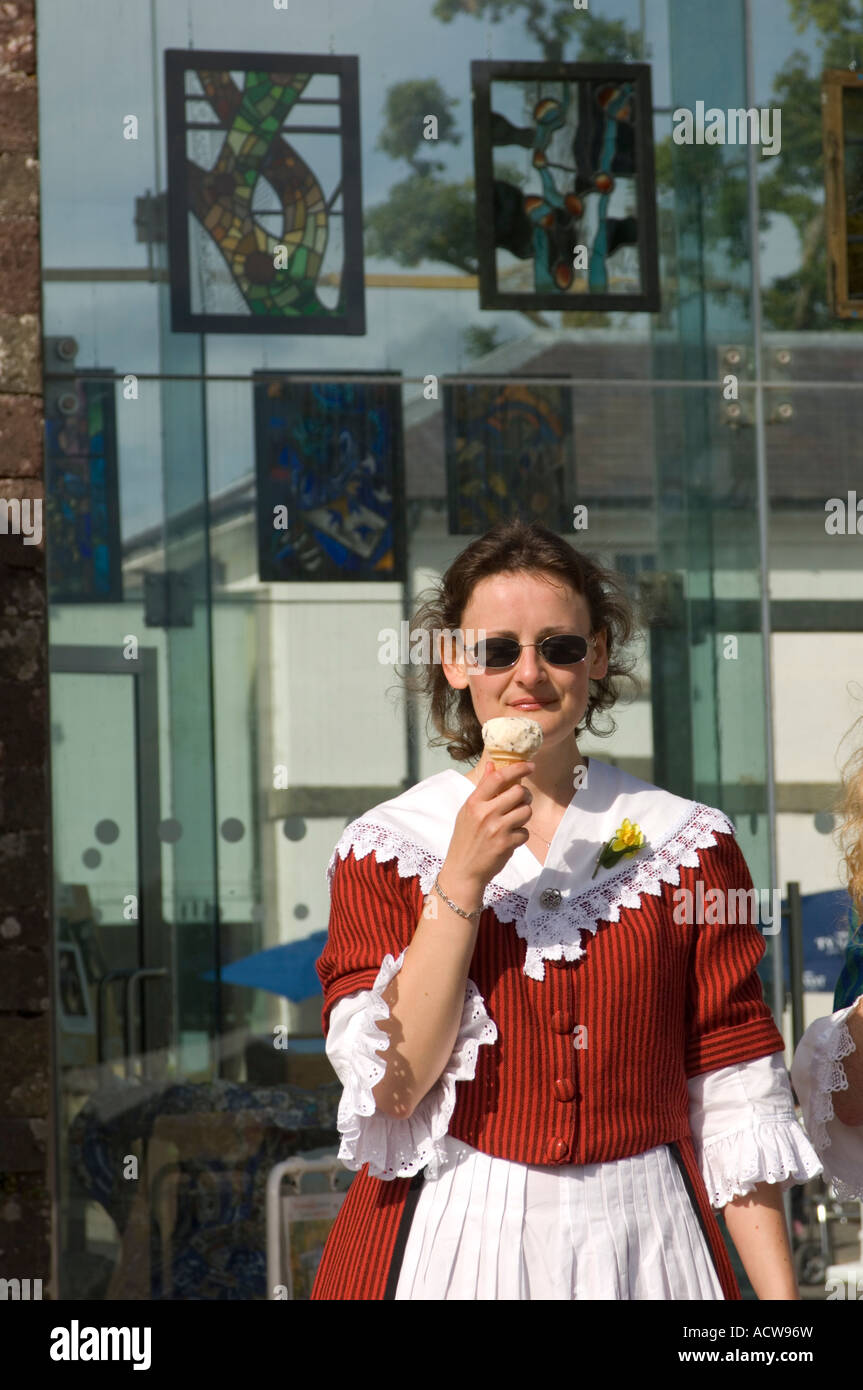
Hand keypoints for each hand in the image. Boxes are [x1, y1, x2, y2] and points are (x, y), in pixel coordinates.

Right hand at [442, 760, 533, 891]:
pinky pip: (525, 832)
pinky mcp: (507, 844)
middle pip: (519, 792)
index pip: (498, 777)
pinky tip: (509, 839)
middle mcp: (486, 813)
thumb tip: (492, 765)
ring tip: (513, 822)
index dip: (518, 768)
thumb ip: (482, 789)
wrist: (463, 870)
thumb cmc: (465, 839)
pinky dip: (521, 835)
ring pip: (526, 811)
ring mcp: (497, 829)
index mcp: (474, 803)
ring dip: (524, 816)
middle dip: (525, 795)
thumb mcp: (467, 812)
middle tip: (521, 801)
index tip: (530, 765)